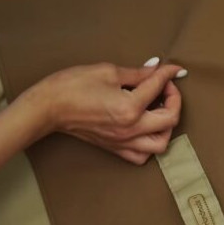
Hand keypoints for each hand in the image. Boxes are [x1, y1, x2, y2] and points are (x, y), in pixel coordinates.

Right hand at [17, 60, 185, 164]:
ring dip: (167, 127)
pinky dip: (150, 144)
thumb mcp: (108, 71)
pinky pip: (141, 155)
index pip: (158, 87)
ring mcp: (123, 142)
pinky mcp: (114, 148)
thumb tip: (156, 69)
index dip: (168, 73)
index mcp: (130, 107)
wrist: (48, 107)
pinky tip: (146, 128)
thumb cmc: (72, 86)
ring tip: (160, 110)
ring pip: (160, 144)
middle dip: (175, 100)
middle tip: (166, 87)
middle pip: (170, 120)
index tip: (172, 69)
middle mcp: (130, 129)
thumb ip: (137, 73)